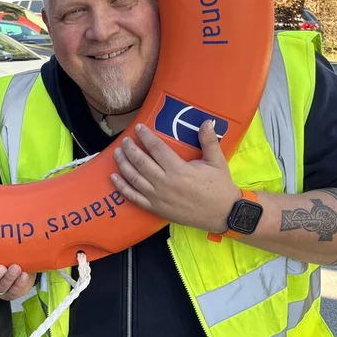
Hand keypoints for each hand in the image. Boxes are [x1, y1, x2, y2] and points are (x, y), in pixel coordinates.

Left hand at [111, 122, 240, 232]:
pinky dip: (122, 187)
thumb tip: (207, 121)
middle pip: (140, 162)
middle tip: (124, 140)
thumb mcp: (217, 162)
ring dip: (123, 164)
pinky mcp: (155, 208)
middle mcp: (165, 183)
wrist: (223, 214)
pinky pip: (134, 197)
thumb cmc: (220, 188)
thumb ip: (209, 141)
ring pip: (134, 178)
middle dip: (130, 149)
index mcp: (179, 170)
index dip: (146, 136)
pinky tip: (113, 178)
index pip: (157, 148)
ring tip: (117, 153)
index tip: (138, 128)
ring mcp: (158, 197)